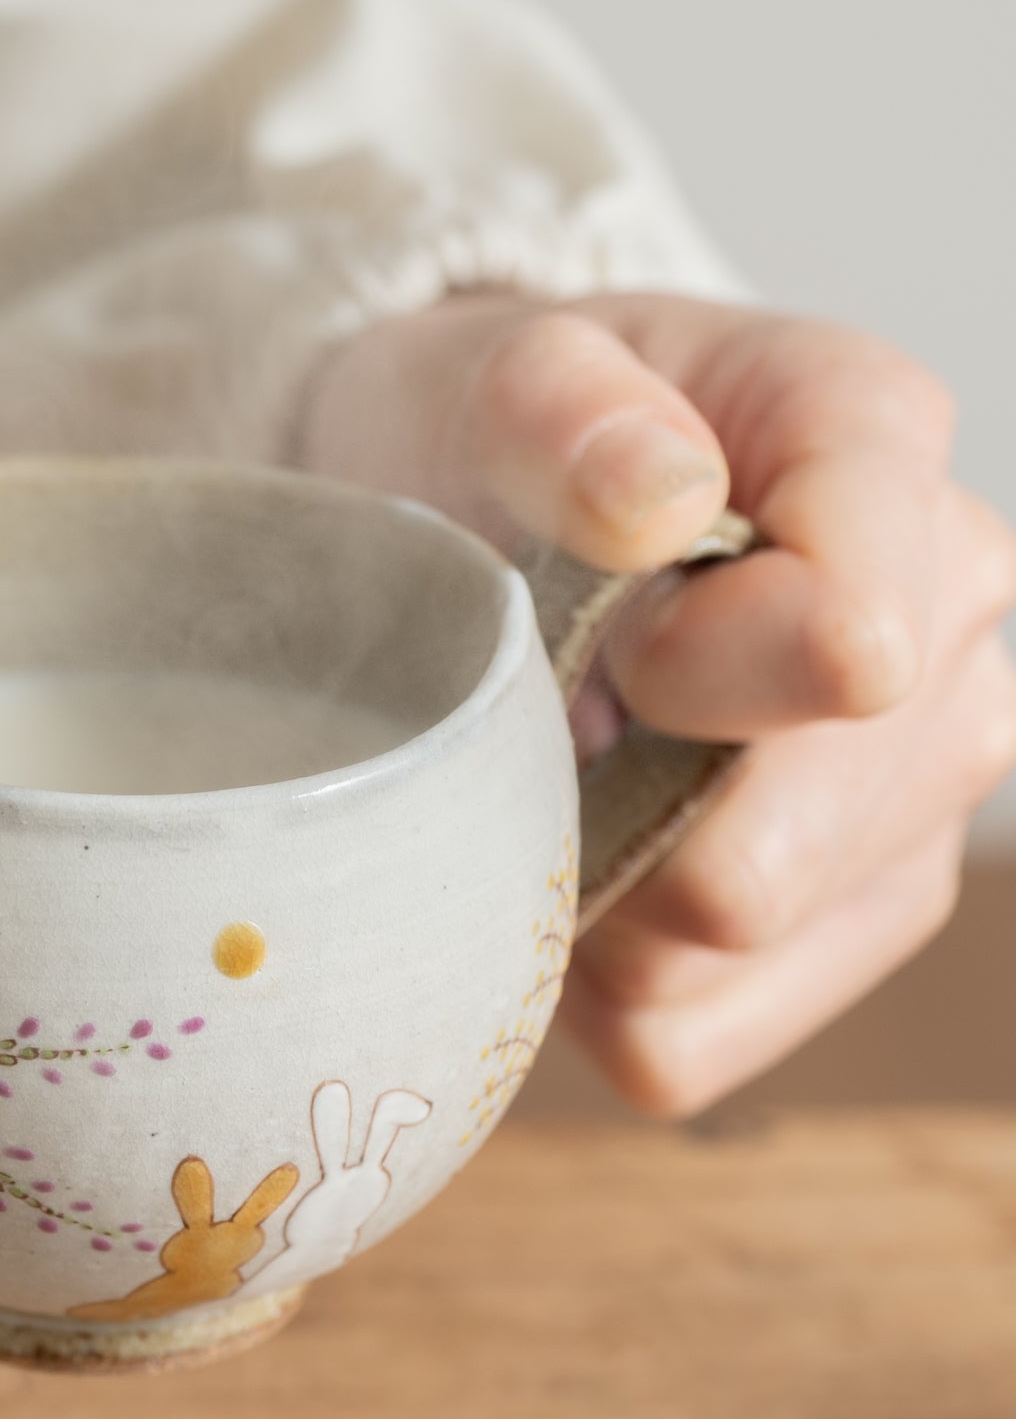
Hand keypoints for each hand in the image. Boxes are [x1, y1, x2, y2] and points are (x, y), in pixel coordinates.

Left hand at [304, 290, 1015, 1113]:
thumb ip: (570, 413)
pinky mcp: (849, 914)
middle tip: (542, 717)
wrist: (475, 502)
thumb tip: (661, 499)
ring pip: (745, 946)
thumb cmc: (497, 437)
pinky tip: (563, 877)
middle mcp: (944, 617)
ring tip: (545, 780)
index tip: (604, 651)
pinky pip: (699, 1039)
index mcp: (870, 447)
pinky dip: (594, 985)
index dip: (691, 674)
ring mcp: (918, 785)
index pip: (850, 636)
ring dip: (599, 889)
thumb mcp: (497, 380)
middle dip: (626, 798)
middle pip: (796, 835)